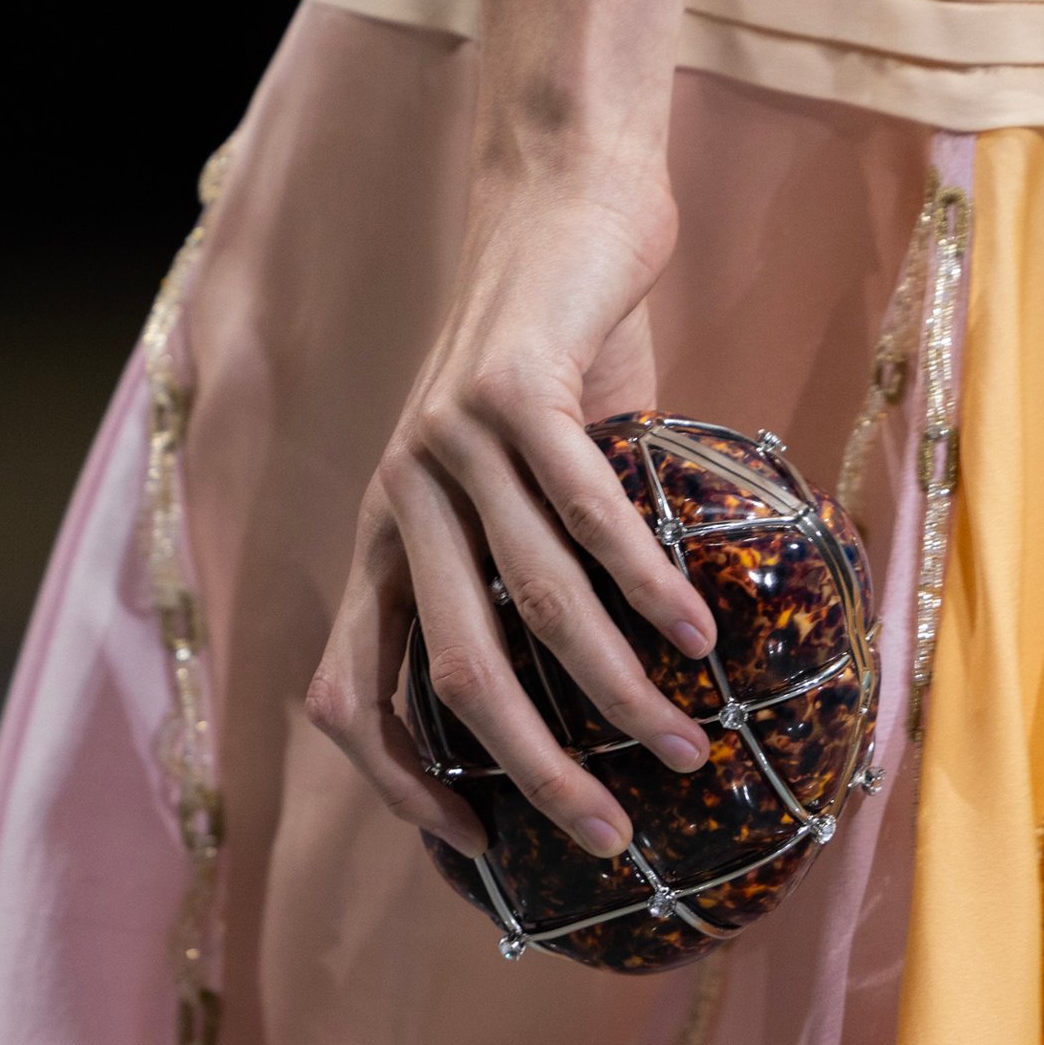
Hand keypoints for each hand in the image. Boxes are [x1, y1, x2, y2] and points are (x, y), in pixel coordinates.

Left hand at [307, 170, 716, 859]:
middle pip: (450, 676)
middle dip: (533, 772)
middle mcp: (397, 500)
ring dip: (617, 695)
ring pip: (532, 607)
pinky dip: (644, 585)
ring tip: (687, 749)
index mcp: (385, 539)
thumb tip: (599, 703)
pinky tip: (697, 635)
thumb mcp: (515, 486)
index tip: (476, 841)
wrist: (561, 203)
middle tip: (608, 837)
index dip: (396, 784)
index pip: (346, 694)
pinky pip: (584, 514)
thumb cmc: (556, 368)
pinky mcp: (513, 387)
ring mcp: (446, 444)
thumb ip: (526, 577)